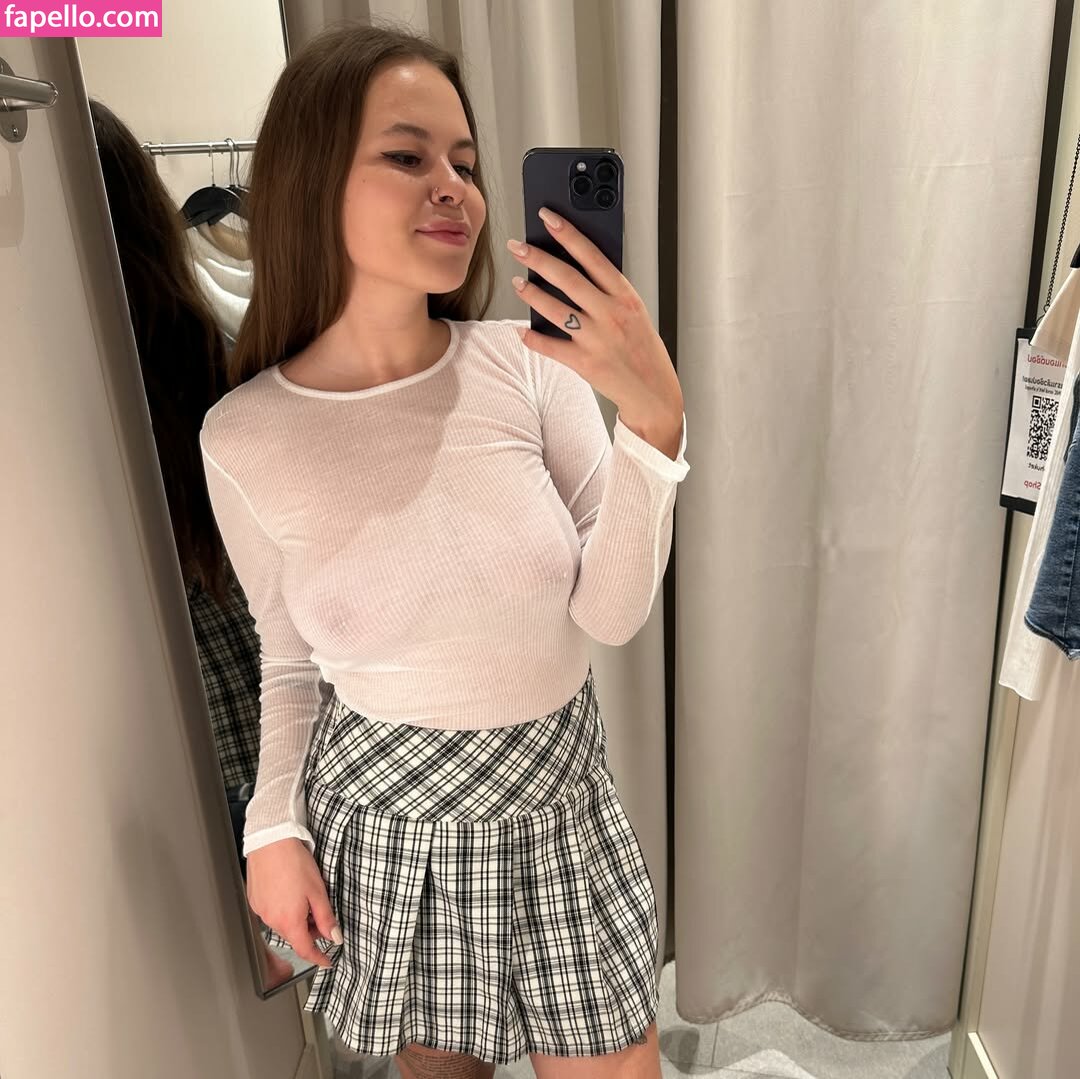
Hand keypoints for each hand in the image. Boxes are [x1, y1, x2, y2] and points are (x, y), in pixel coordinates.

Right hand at [246, 837, 341, 970]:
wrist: (271, 841)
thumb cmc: (294, 863)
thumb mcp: (318, 891)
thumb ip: (326, 918)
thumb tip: (334, 937)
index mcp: (288, 921)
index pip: (305, 950)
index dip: (319, 957)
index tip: (327, 961)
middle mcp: (271, 920)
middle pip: (294, 935)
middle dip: (310, 930)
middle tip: (321, 913)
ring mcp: (261, 911)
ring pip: (283, 924)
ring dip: (296, 918)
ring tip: (305, 895)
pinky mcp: (255, 901)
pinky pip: (272, 912)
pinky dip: (283, 909)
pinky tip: (290, 890)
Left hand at [507, 207, 683, 441]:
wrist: (653, 392)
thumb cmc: (642, 349)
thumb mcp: (634, 313)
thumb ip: (609, 292)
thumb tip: (575, 268)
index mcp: (625, 296)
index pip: (592, 257)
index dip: (568, 234)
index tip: (548, 217)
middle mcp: (611, 315)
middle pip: (568, 279)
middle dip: (539, 259)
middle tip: (518, 246)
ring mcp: (597, 339)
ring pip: (555, 310)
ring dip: (531, 294)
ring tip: (517, 282)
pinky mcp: (585, 363)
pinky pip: (551, 347)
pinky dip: (533, 338)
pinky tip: (522, 330)